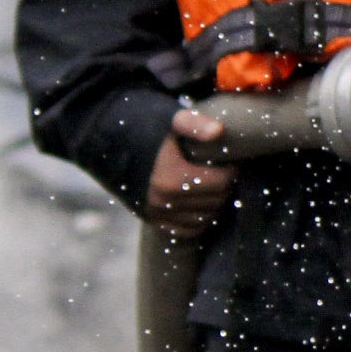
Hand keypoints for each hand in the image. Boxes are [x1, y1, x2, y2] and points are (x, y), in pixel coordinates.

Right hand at [147, 111, 235, 234]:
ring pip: (206, 218)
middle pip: (216, 201)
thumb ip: (196, 124)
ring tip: (213, 185)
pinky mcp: (155, 223)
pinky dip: (201, 219)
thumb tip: (219, 131)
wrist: (119, 147)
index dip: (231, 170)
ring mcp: (159, 215)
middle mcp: (164, 202)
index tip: (230, 160)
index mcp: (171, 179)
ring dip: (215, 204)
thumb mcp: (174, 121)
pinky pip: (190, 230)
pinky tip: (201, 202)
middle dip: (225, 186)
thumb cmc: (153, 131)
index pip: (222, 182)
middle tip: (223, 172)